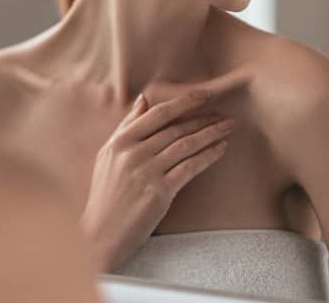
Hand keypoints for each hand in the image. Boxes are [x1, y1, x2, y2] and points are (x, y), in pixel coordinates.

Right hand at [80, 90, 233, 270]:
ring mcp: (146, 172)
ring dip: (210, 134)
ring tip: (227, 128)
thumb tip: (143, 99)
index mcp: (120, 142)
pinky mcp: (159, 192)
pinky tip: (220, 149)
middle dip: (203, 119)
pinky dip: (208, 156)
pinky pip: (189, 168)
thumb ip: (127, 126)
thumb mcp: (108, 155)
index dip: (184, 102)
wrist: (101, 233)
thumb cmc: (106, 194)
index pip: (157, 114)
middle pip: (175, 129)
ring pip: (185, 145)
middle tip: (223, 114)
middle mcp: (132, 154)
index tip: (204, 95)